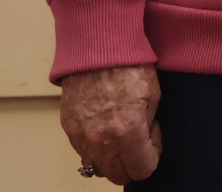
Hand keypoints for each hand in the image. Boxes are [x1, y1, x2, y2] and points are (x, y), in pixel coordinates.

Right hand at [59, 64, 162, 184]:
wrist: (97, 46)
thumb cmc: (128, 64)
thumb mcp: (153, 94)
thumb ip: (148, 125)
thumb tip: (145, 140)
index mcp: (127, 132)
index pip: (141, 170)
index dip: (152, 157)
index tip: (153, 141)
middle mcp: (101, 140)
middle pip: (117, 175)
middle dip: (132, 164)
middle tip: (139, 142)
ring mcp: (81, 136)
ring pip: (97, 167)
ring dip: (111, 159)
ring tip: (121, 135)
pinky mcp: (68, 127)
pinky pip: (83, 151)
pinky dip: (95, 147)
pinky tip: (105, 127)